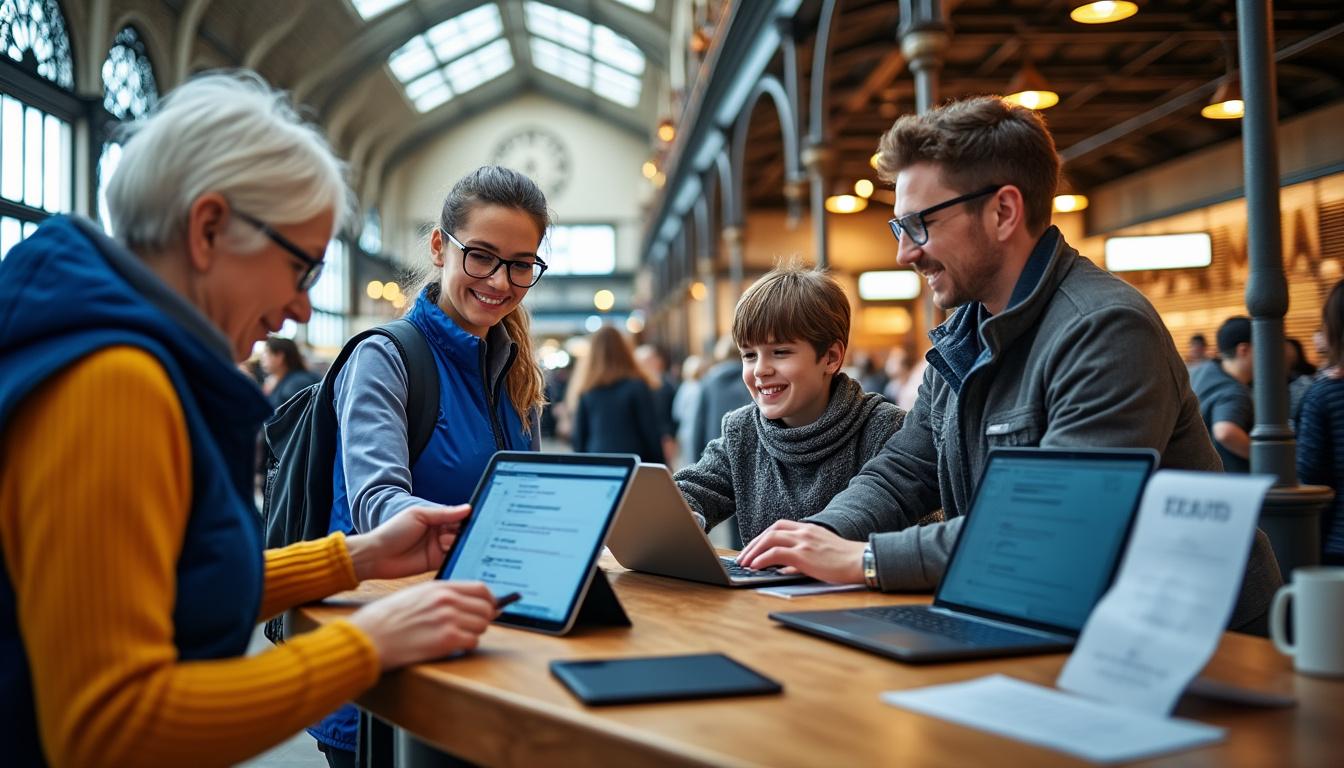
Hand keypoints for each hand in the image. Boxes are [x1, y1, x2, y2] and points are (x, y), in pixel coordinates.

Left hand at [346, 505, 469, 580]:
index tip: (475, 519)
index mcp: (435, 519)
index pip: (457, 517)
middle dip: (464, 532)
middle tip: (460, 533)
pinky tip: (453, 554)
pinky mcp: (436, 563)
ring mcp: (438, 548)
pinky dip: (456, 557)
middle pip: (460, 532)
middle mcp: (439, 533)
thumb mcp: (418, 515)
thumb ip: (443, 513)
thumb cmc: (392, 531)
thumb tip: (467, 508)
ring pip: (458, 545)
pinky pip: (452, 559)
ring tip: (444, 543)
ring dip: (457, 544)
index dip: (466, 518)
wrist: (376, 555)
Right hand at [348, 580, 496, 669]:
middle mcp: (447, 600)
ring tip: (457, 637)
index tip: (490, 608)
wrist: (369, 636)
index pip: (481, 588)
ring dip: (474, 634)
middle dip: (483, 620)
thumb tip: (469, 603)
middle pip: (486, 608)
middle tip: (471, 627)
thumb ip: (443, 597)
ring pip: (482, 626)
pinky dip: (466, 647)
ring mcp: (449, 618)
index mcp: (440, 587)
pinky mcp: (447, 639)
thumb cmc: (387, 619)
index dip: (489, 600)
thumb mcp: (416, 596)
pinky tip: (452, 647)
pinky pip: (473, 642)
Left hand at [736, 520, 865, 584]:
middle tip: (743, 556)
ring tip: (744, 563)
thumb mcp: (821, 554)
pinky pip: (775, 553)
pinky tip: (755, 566)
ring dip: (753, 551)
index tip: (754, 547)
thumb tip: (784, 570)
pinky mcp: (803, 554)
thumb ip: (802, 558)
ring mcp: (803, 541)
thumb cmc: (845, 561)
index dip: (763, 536)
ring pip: (769, 539)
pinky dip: (762, 559)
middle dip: (753, 543)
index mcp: (809, 529)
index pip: (779, 527)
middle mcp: (804, 531)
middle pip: (770, 530)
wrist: (862, 561)